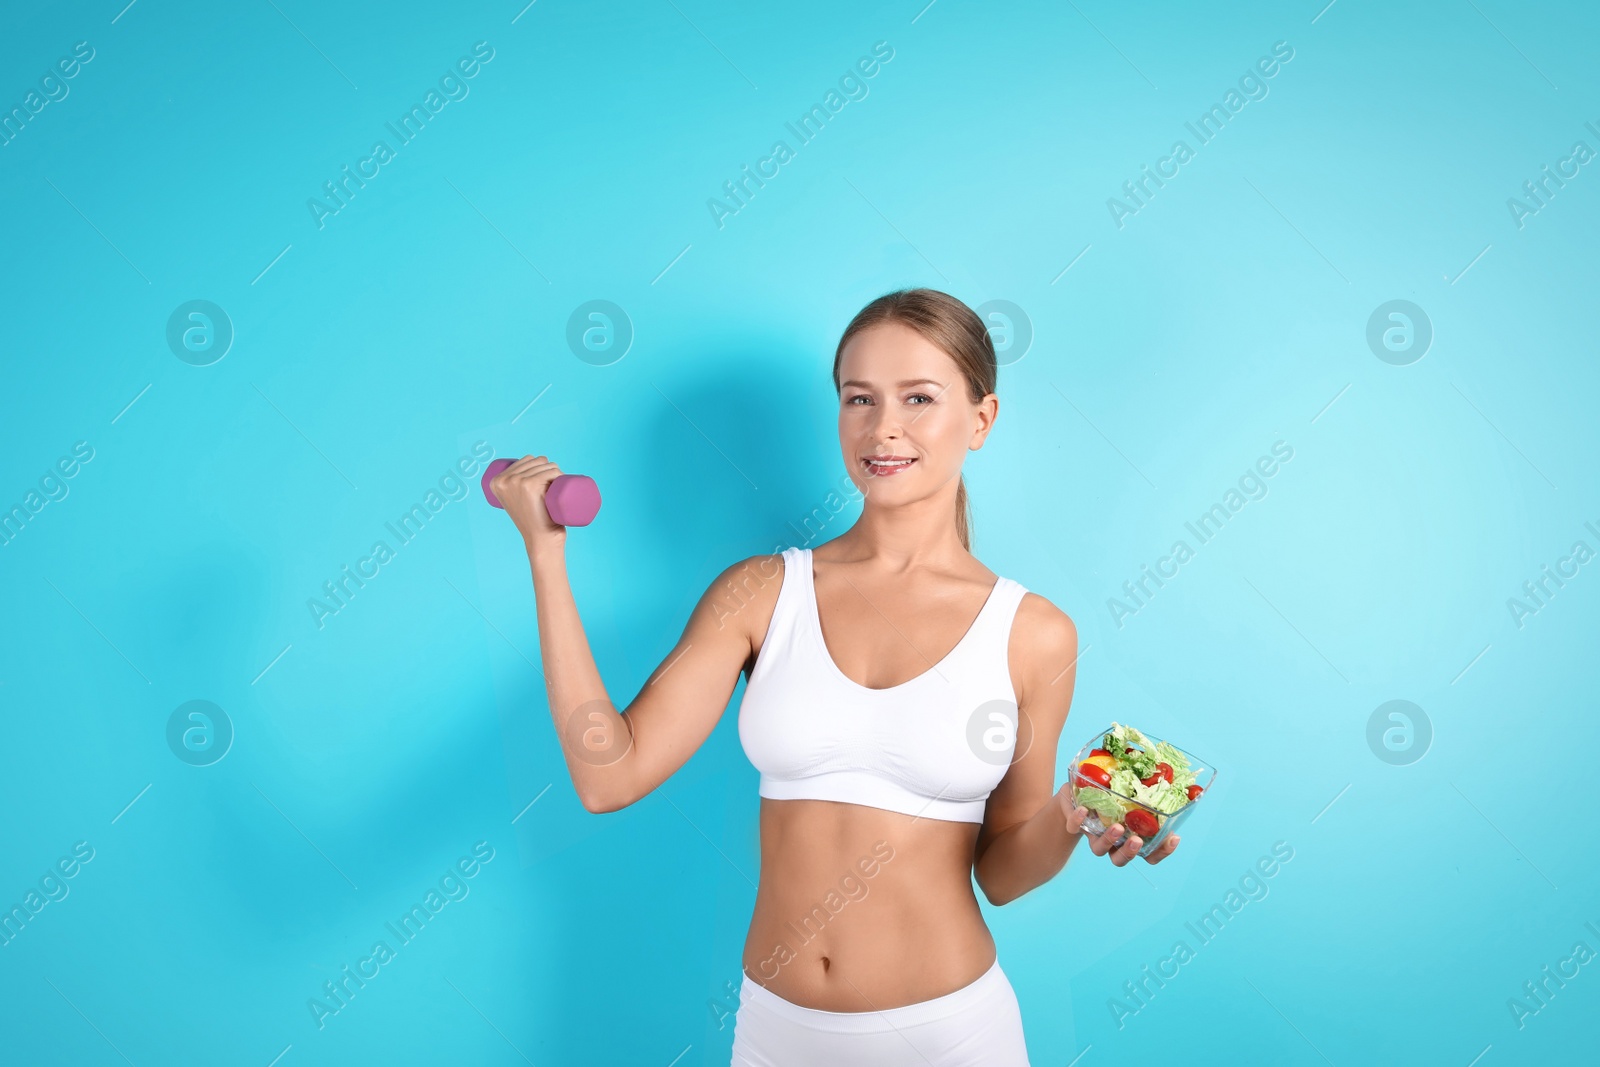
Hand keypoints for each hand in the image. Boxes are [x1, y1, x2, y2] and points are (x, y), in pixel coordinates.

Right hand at [489, 454, 568, 553]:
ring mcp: (516, 481)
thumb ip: (512, 488)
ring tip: (558, 487)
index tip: (546, 481)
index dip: (540, 466)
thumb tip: (519, 472)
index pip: (526, 460)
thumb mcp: (514, 501)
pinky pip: (551, 471)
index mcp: (495, 481)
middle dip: (549, 469)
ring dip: (556, 472)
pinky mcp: (530, 484)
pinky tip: (561, 481)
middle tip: (554, 486)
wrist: (540, 539)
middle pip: (535, 460)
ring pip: (545, 464)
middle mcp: (503, 480)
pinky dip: (559, 474)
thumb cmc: (532, 520)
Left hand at [1055, 782, 1179, 866]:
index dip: (1162, 851)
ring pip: (1099, 850)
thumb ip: (1144, 782)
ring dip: (1109, 840)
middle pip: (1121, 859)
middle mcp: (1111, 841)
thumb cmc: (1110, 790)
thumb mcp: (1128, 787)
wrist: (1077, 790)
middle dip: (1130, 852)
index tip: (1174, 838)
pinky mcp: (1074, 823)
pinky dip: (1078, 820)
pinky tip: (1083, 809)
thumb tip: (1163, 765)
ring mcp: (1092, 834)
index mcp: (1130, 835)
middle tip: (1137, 840)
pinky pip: (1074, 827)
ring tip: (1117, 827)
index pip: (1149, 853)